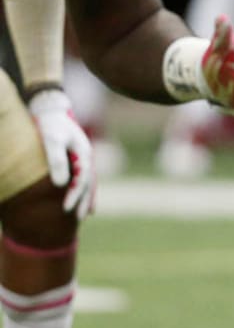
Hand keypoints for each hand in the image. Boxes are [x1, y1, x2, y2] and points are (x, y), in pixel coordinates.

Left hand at [29, 89, 93, 219]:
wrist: (51, 109)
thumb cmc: (50, 125)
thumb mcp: (51, 140)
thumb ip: (56, 161)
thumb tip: (60, 184)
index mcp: (84, 154)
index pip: (82, 180)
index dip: (75, 195)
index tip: (66, 209)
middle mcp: (88, 156)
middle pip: (90, 183)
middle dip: (85, 200)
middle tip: (78, 218)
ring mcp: (84, 156)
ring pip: (90, 181)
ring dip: (88, 197)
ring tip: (85, 213)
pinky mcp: (78, 157)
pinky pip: (84, 176)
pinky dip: (85, 188)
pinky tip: (83, 195)